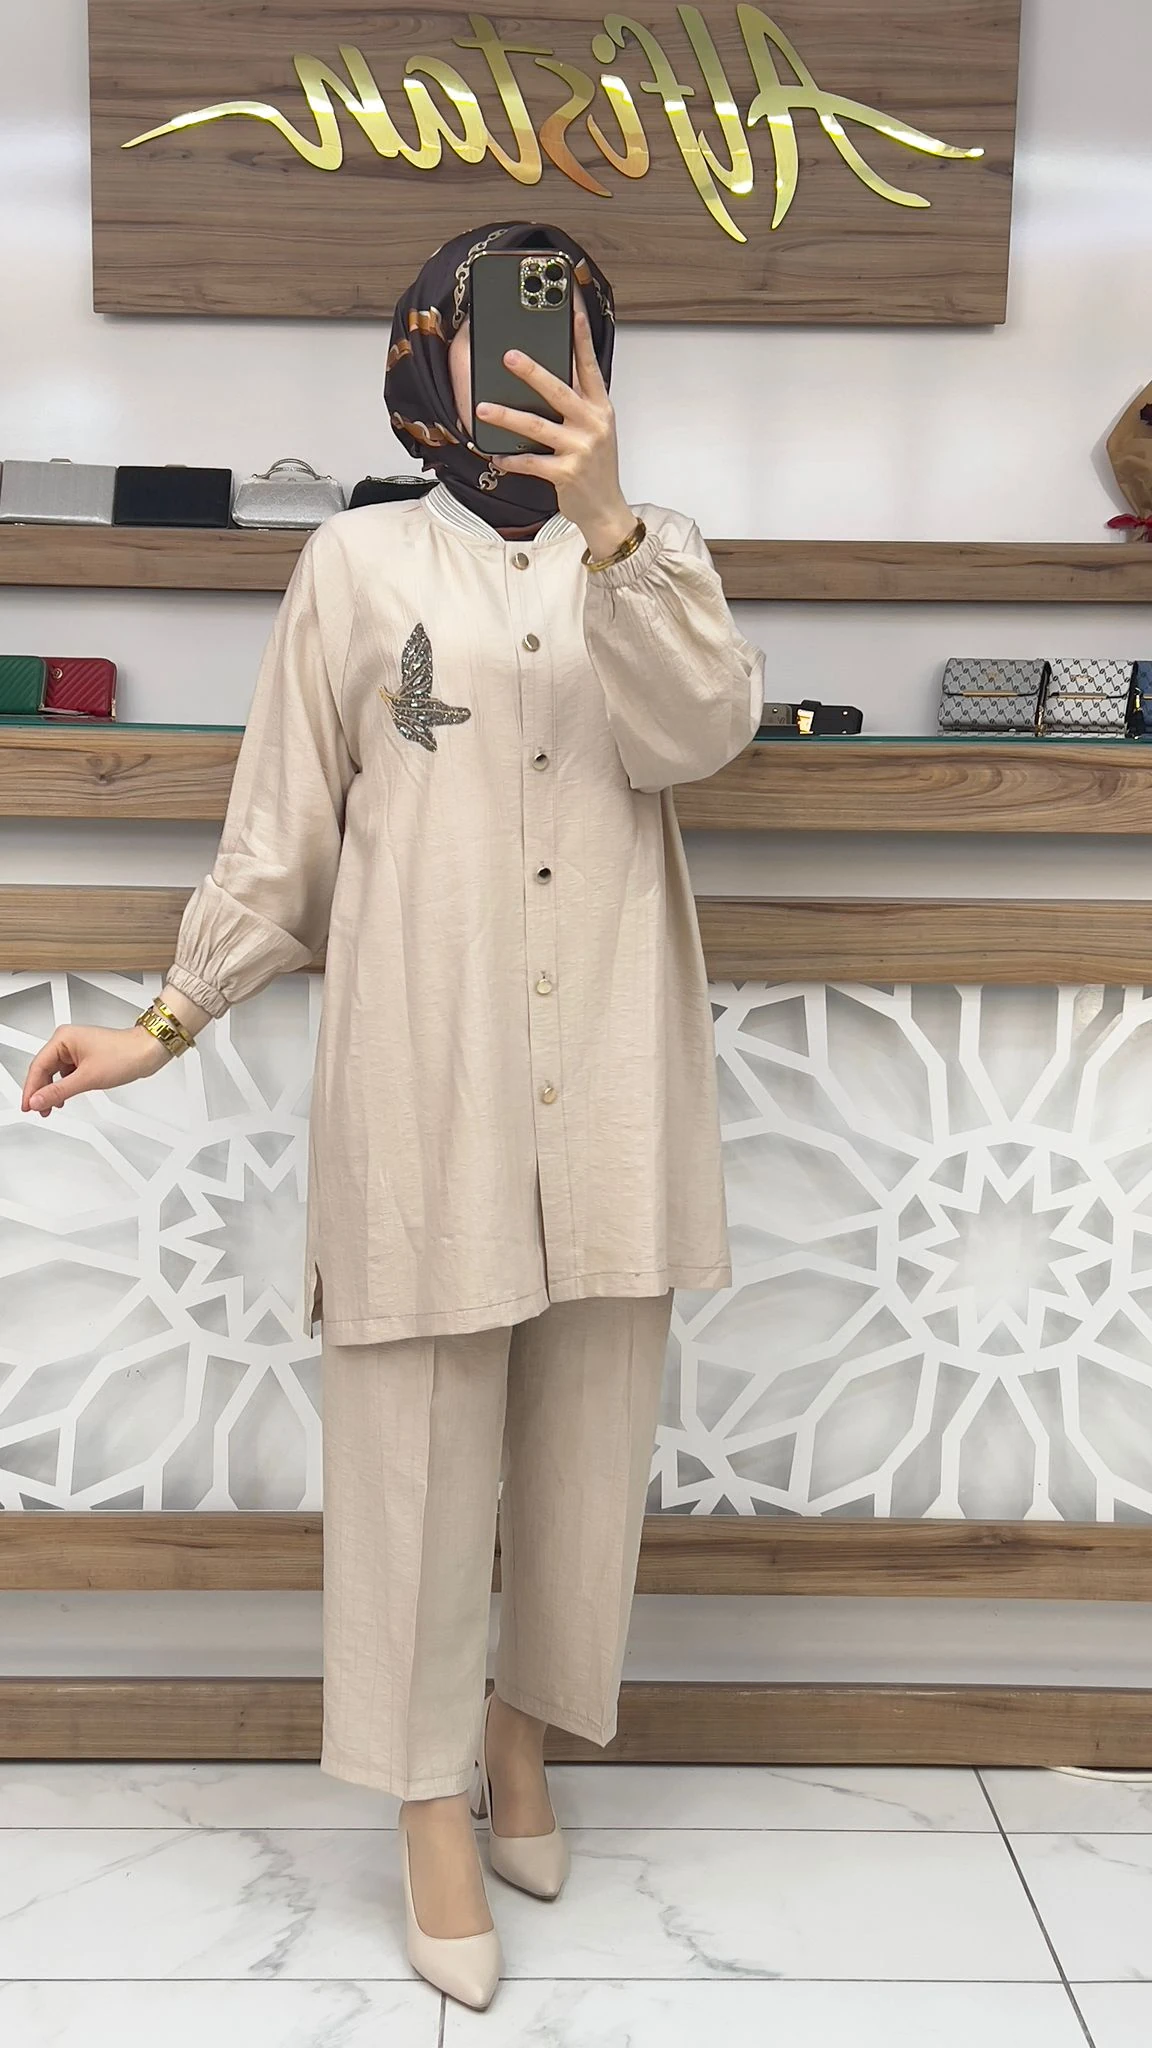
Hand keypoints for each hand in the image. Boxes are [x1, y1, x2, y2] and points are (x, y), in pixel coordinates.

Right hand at [22, 1024, 172, 1116]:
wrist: (148, 1052)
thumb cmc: (125, 1054)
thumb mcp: (87, 1078)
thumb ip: (59, 1091)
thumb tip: (38, 1100)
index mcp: (63, 1038)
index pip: (38, 1066)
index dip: (31, 1089)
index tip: (27, 1106)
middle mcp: (68, 1040)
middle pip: (44, 1069)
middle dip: (41, 1091)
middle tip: (37, 1110)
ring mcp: (77, 1048)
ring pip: (55, 1072)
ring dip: (53, 1090)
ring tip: (50, 1107)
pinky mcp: (85, 1056)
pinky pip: (67, 1073)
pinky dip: (64, 1086)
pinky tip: (65, 1097)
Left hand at [475, 307, 636, 560]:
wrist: (606, 509)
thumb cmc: (596, 466)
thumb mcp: (596, 430)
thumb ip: (577, 404)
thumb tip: (546, 377)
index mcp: (600, 408)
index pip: (590, 366)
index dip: (581, 338)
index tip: (571, 312)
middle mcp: (592, 424)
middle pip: (558, 391)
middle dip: (532, 372)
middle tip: (508, 356)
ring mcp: (580, 449)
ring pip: (537, 427)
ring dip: (507, 417)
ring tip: (483, 408)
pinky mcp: (566, 473)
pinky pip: (531, 463)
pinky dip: (511, 460)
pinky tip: (495, 455)